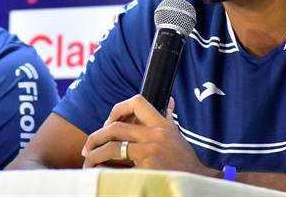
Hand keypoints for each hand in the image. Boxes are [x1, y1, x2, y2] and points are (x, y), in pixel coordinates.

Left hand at [81, 95, 215, 175]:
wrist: (196, 182)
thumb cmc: (186, 163)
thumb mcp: (177, 137)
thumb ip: (167, 121)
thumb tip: (168, 102)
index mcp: (162, 124)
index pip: (137, 102)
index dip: (117, 109)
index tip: (108, 122)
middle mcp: (156, 134)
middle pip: (116, 127)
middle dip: (96, 136)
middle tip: (88, 146)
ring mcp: (151, 151)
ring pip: (112, 147)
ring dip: (95, 155)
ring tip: (88, 162)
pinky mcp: (147, 168)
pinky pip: (117, 167)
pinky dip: (104, 170)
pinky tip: (98, 173)